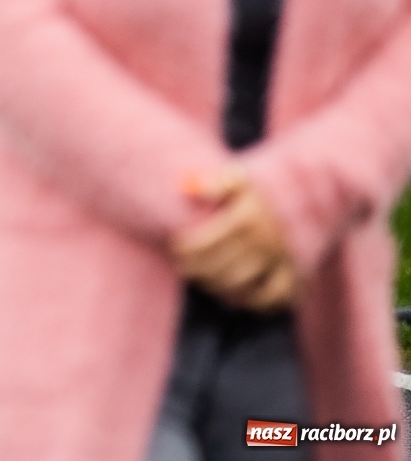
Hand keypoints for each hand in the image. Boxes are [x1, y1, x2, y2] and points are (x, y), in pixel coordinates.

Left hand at [171, 166, 296, 311]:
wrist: (308, 196)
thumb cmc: (259, 190)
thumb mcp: (237, 177)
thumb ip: (211, 182)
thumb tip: (186, 187)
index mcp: (248, 216)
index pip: (204, 241)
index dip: (184, 249)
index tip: (173, 249)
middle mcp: (266, 239)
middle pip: (220, 266)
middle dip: (196, 271)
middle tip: (183, 269)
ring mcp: (283, 258)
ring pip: (242, 284)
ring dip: (217, 287)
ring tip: (202, 281)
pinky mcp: (298, 272)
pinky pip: (275, 296)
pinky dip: (254, 302)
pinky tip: (235, 298)